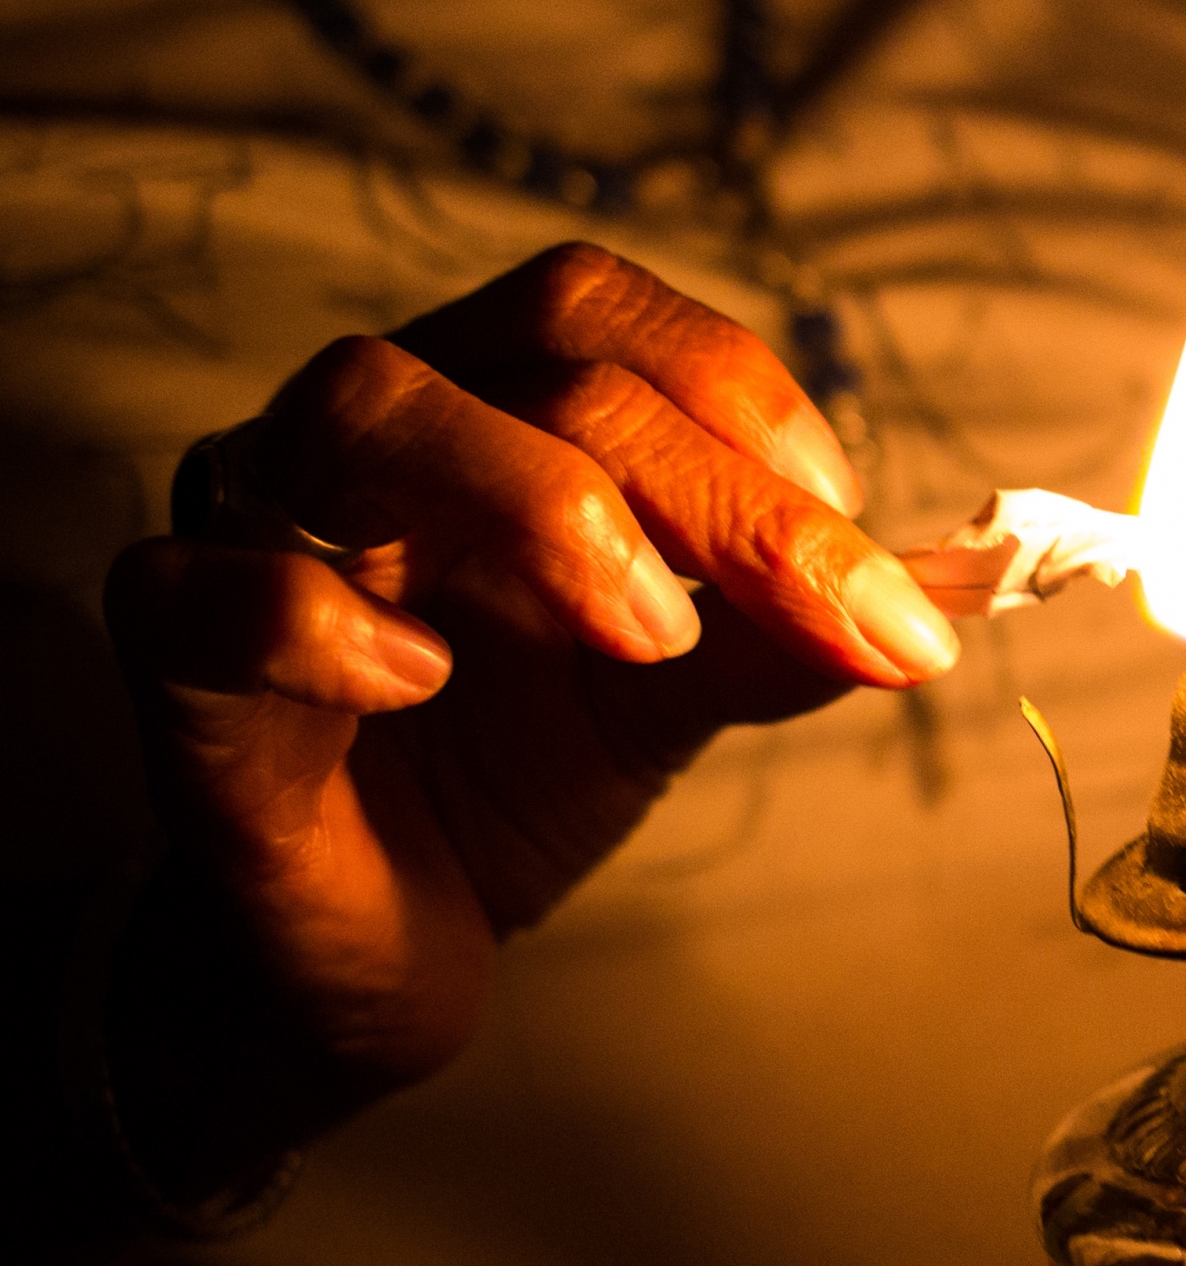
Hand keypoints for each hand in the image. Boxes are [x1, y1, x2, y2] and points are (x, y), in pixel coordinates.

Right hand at [102, 243, 958, 1133]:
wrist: (378, 949)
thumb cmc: (508, 777)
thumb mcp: (673, 695)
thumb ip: (777, 633)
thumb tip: (926, 593)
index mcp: (495, 407)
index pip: (606, 315)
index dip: (741, 394)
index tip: (854, 517)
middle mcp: (377, 436)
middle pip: (538, 362)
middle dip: (716, 488)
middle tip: (836, 613)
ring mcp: (262, 531)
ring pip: (367, 407)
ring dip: (544, 502)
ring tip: (653, 632)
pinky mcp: (179, 668)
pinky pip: (202, 590)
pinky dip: (324, 617)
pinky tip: (426, 676)